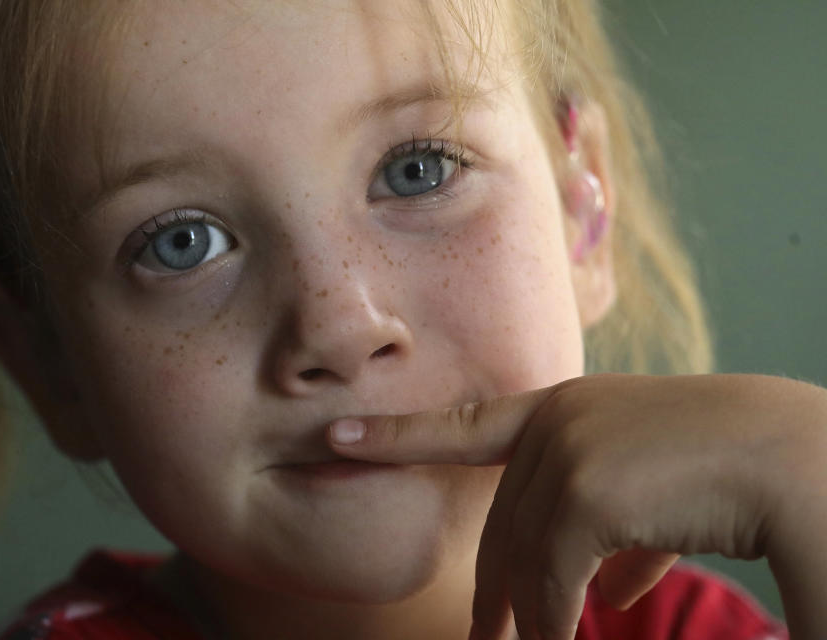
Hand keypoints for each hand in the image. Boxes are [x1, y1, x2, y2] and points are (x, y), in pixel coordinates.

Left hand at [327, 374, 826, 639]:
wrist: (802, 457)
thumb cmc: (737, 469)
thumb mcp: (660, 494)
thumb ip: (622, 539)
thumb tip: (600, 596)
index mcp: (567, 408)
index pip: (464, 424)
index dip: (396, 433)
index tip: (337, 434)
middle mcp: (557, 421)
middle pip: (504, 525)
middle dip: (493, 589)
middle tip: (483, 637)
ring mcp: (566, 452)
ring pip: (527, 560)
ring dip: (533, 620)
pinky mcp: (584, 494)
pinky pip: (553, 583)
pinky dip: (557, 625)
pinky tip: (578, 639)